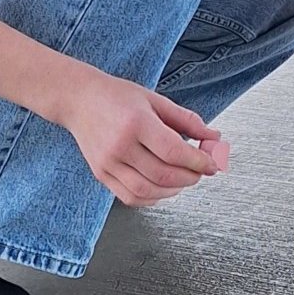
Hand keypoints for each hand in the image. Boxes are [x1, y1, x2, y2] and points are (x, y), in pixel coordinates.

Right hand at [61, 73, 223, 207]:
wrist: (79, 100)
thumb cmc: (116, 96)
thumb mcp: (155, 100)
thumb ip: (187, 120)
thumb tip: (214, 138)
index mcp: (136, 122)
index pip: (174, 152)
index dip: (198, 162)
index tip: (213, 163)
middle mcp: (120, 145)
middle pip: (163, 175)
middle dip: (190, 177)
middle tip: (201, 171)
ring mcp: (108, 163)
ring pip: (147, 191)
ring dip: (173, 190)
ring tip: (184, 179)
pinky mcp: (101, 174)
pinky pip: (130, 197)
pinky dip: (152, 198)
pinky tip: (162, 187)